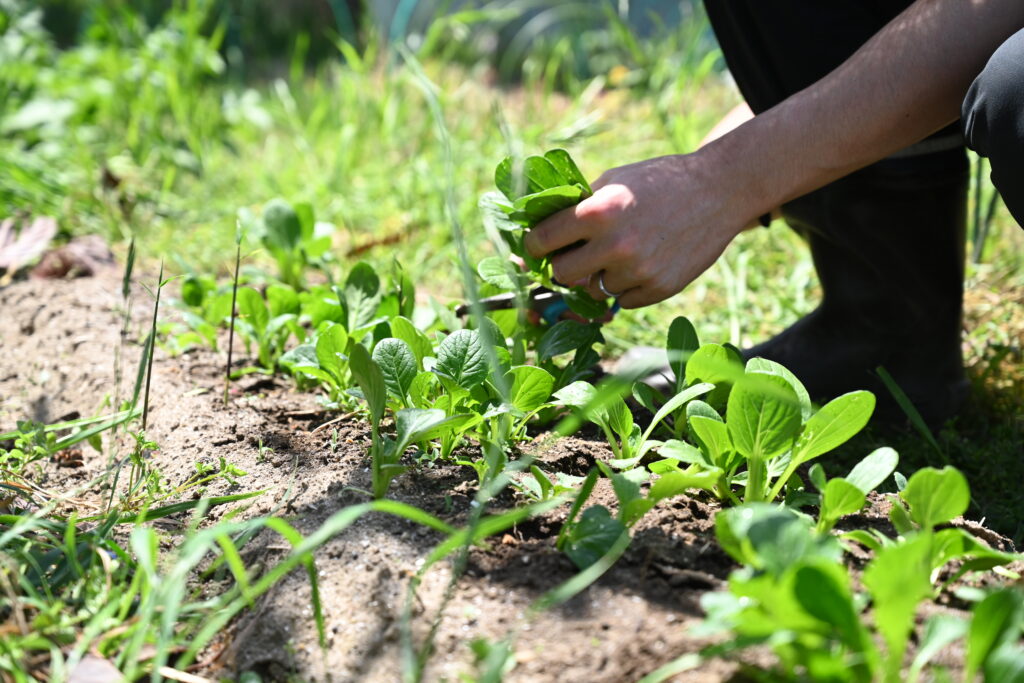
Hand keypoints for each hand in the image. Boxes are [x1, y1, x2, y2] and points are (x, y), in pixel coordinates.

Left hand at [523, 152, 751, 308]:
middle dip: (564, 265)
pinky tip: (644, 261)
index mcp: (598, 212)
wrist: (718, 192)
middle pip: (562, 275)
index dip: (534, 245)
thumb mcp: (614, 180)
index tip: (537, 247)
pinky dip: (627, 286)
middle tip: (574, 255)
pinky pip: (623, 300)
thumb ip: (578, 206)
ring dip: (600, 275)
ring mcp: (638, 271)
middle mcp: (616, 245)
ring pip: (594, 290)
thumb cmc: (660, 181)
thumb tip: (539, 230)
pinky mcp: (659, 289)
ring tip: (622, 251)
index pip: (542, 241)